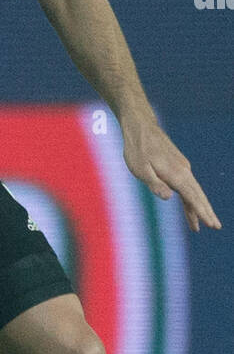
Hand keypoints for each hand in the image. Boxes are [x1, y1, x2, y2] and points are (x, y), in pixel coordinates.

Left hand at [121, 116, 220, 231]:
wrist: (141, 126)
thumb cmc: (137, 149)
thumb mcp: (140, 169)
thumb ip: (155, 184)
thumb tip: (170, 198)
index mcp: (175, 174)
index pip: (192, 197)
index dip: (202, 212)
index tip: (212, 224)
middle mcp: (183, 170)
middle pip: (197, 195)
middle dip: (206, 212)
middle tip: (216, 227)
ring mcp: (182, 167)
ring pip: (193, 191)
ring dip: (198, 207)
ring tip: (202, 225)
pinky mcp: (177, 166)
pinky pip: (187, 186)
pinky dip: (190, 198)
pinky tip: (189, 208)